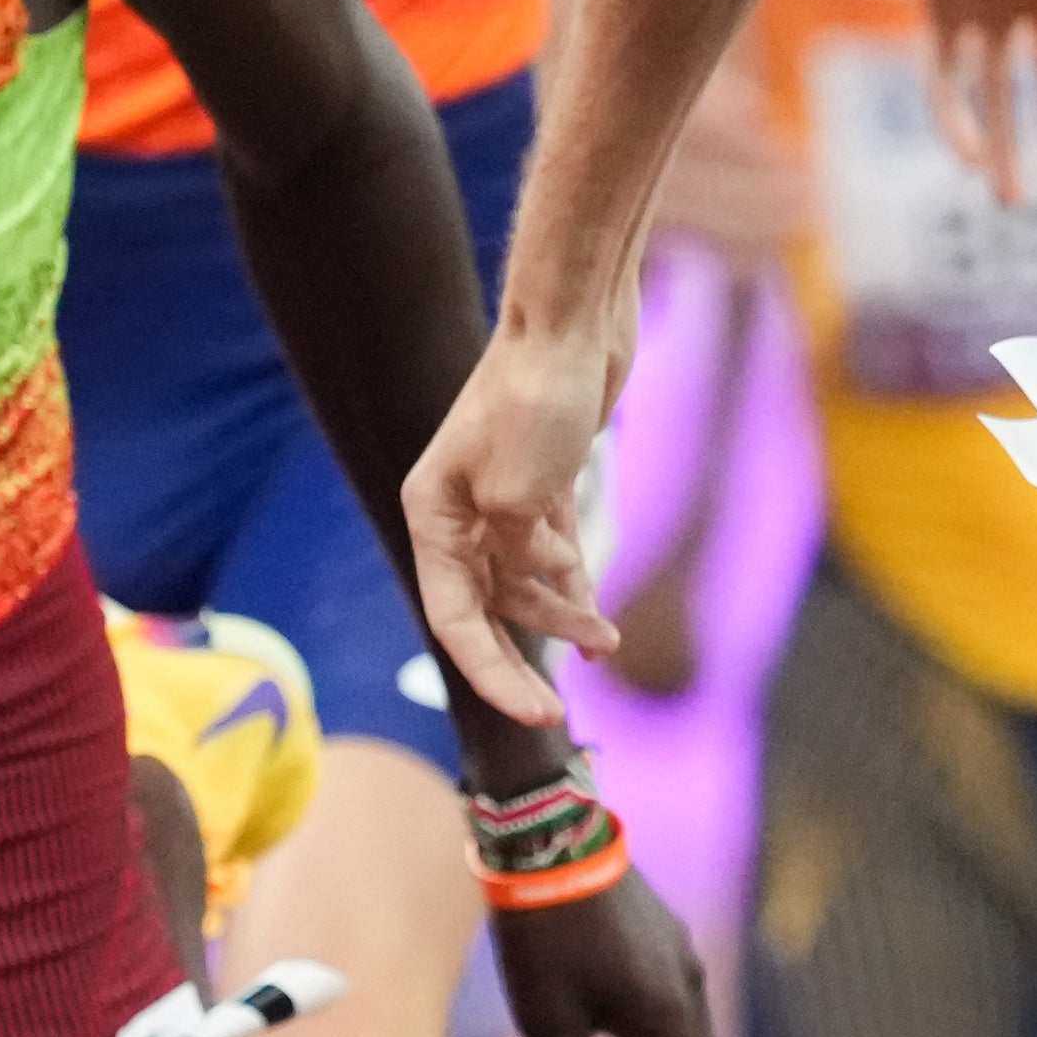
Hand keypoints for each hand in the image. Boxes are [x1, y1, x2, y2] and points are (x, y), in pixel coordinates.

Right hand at [401, 318, 629, 723]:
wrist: (575, 323)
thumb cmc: (536, 398)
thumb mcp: (523, 494)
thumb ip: (522, 553)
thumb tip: (541, 579)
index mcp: (432, 515)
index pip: (454, 617)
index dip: (491, 673)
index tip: (534, 714)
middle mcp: (458, 511)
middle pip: (484, 609)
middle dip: (519, 659)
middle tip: (555, 711)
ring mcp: (501, 498)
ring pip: (522, 583)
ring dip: (560, 614)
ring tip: (603, 640)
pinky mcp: (542, 485)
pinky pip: (549, 554)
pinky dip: (570, 581)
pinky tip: (594, 609)